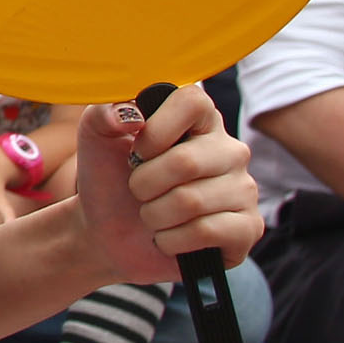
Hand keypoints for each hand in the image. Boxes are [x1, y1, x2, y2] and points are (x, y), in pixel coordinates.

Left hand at [70, 85, 259, 284]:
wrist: (107, 234)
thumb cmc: (109, 180)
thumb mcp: (95, 139)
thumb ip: (102, 113)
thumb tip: (132, 114)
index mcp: (200, 119)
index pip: (191, 101)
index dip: (155, 132)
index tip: (137, 151)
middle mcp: (229, 149)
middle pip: (185, 162)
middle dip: (144, 184)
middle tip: (139, 191)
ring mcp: (243, 189)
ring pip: (190, 202)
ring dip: (154, 215)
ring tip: (152, 215)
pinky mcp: (248, 227)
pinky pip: (206, 231)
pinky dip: (171, 240)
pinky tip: (169, 237)